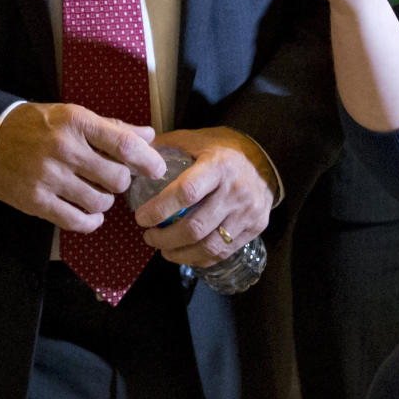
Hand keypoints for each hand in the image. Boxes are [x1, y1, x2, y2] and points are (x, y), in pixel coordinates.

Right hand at [0, 101, 165, 229]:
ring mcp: (49, 177)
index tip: (157, 169)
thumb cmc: (39, 126)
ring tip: (96, 192)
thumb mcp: (73, 116)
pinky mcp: (37, 201)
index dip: (147, 160)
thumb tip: (148, 136)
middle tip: (113, 178)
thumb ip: (112, 128)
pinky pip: (77, 221)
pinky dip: (90, 221)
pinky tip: (89, 213)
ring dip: (105, 201)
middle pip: (116, 178)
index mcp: (76, 122)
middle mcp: (63, 149)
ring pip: (100, 202)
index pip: (123, 144)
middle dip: (121, 182)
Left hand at [132, 127, 275, 267]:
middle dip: (165, 238)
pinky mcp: (255, 229)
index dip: (159, 209)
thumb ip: (166, 146)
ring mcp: (247, 213)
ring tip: (162, 249)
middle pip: (196, 227)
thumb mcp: (196, 139)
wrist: (266, 160)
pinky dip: (199, 258)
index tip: (140, 217)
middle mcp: (235, 191)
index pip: (186, 192)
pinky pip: (223, 253)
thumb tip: (132, 156)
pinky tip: (184, 254)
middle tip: (148, 236)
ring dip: (179, 253)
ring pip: (209, 246)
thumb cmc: (223, 149)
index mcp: (218, 166)